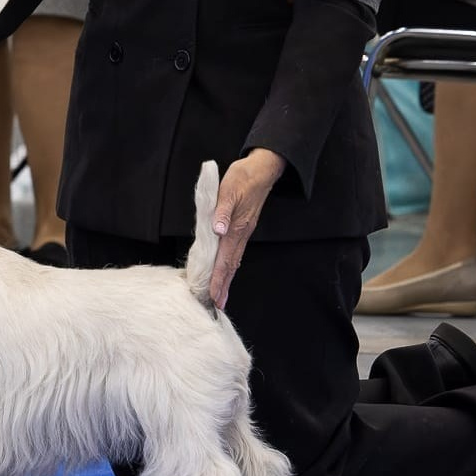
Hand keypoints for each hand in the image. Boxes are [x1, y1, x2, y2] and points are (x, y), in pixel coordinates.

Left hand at [207, 149, 285, 311]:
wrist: (262, 169)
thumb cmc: (243, 177)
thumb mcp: (229, 189)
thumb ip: (222, 210)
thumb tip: (218, 230)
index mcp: (236, 227)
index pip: (225, 259)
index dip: (219, 278)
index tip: (214, 295)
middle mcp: (241, 233)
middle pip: (231, 265)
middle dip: (224, 286)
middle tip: (217, 306)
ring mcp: (244, 232)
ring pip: (234, 260)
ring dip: (227, 279)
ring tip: (221, 296)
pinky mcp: (244, 227)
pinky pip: (236, 252)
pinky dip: (230, 266)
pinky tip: (227, 272)